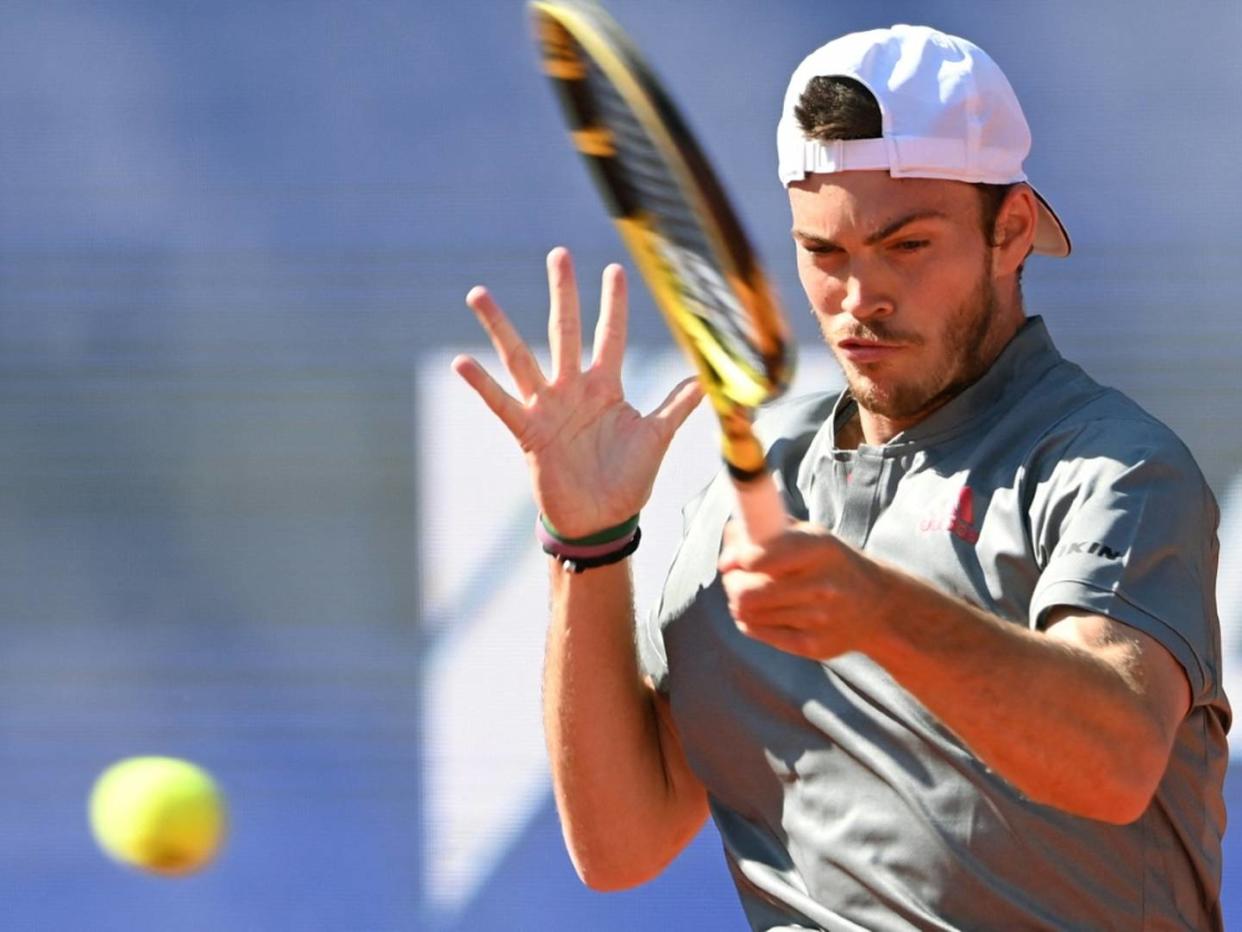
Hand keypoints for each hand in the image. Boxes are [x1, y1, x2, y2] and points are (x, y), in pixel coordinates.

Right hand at [453, 247, 702, 537]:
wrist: (601, 522)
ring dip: (500, 327)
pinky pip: (501, 404)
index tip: (616, 269)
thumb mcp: (658, 437)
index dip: (614, 304)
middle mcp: (573, 389)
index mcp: (605, 387)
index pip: (610, 336)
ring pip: (521, 358)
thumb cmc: (628, 480)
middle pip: (566, 332)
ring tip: (479, 294)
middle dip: (563, 294)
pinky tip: (461, 362)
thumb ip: (678, 404)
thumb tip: (710, 377)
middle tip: (558, 254)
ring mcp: (547, 408)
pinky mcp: (528, 433)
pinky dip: (482, 384)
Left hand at [718, 520, 888, 658]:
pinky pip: (756, 631)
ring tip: (752, 592)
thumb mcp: (808, 534)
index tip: (738, 559)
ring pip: (747, 613)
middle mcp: (821, 585)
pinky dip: (749, 621)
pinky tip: (764, 611)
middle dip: (732, 582)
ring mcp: (818, 619)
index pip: (759, 558)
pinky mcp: (811, 646)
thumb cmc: (829, 563)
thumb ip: (763, 531)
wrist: (876, 605)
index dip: (739, 559)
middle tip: (736, 577)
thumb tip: (726, 559)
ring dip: (738, 601)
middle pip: (745, 592)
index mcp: (819, 549)